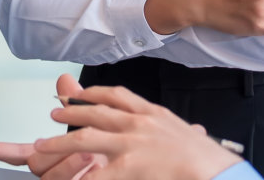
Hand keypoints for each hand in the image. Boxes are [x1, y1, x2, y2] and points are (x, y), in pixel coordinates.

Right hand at [0, 76, 106, 178]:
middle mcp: (53, 173)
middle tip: (80, 146)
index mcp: (51, 157)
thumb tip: (66, 79)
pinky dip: (84, 177)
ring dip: (70, 165)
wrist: (136, 173)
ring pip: (52, 178)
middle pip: (36, 163)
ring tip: (93, 155)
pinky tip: (99, 170)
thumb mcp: (97, 126)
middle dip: (55, 152)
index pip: (19, 154)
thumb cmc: (113, 155)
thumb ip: (78, 106)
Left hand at [34, 77, 241, 179]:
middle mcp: (139, 123)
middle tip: (54, 112)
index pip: (119, 95)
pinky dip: (79, 178)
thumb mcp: (187, 133)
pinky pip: (96, 173)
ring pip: (85, 137)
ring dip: (61, 140)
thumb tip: (174, 127)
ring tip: (43, 144)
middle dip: (71, 111)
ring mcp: (132, 143)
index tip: (81, 93)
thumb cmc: (206, 159)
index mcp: (153, 113)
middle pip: (96, 111)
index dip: (95, 93)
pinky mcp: (130, 165)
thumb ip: (170, 128)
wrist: (219, 172)